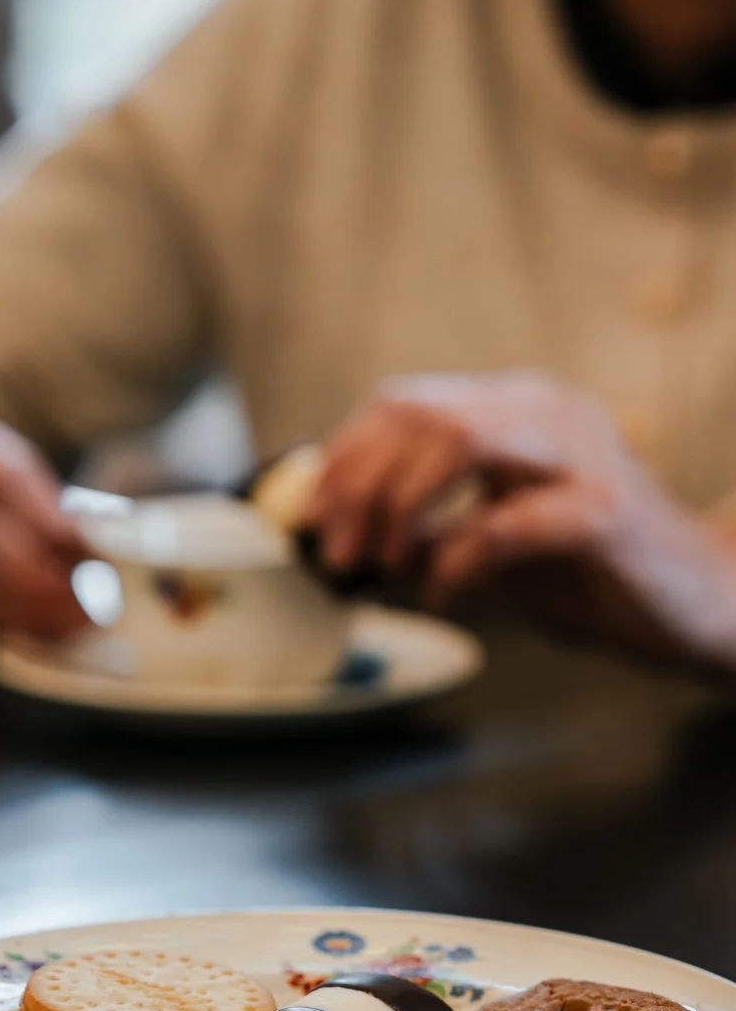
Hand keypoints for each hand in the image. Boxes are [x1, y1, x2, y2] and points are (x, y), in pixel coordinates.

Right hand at [0, 409, 88, 643]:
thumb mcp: (4, 489)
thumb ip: (49, 517)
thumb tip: (96, 559)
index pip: (2, 480)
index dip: (51, 524)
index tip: (91, 561)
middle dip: (38, 585)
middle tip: (84, 616)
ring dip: (11, 615)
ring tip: (55, 631)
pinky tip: (3, 632)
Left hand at [308, 371, 735, 668]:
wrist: (699, 608)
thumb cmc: (592, 579)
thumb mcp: (490, 548)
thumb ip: (423, 534)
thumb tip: (338, 538)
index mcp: (515, 410)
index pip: (402, 402)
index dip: (342, 459)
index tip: (312, 522)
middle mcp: (546, 413)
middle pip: (416, 412)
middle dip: (356, 486)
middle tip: (340, 555)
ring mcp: (579, 454)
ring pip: (454, 441)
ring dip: (396, 511)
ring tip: (384, 567)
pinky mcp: (603, 512)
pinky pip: (501, 523)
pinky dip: (453, 565)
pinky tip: (446, 596)